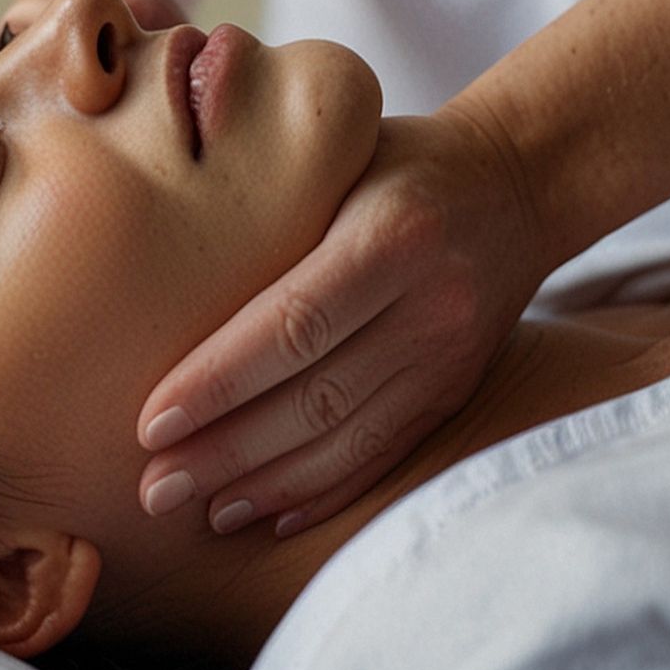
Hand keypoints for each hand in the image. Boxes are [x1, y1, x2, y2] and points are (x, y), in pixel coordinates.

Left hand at [134, 106, 544, 537]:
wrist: (519, 182)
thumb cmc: (396, 162)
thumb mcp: (340, 155)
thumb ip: (268, 203)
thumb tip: (150, 259)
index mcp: (393, 235)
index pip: (292, 325)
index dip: (218, 384)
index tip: (150, 425)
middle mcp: (430, 304)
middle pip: (315, 398)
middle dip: (225, 453)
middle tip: (152, 490)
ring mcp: (449, 357)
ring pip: (348, 440)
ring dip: (266, 486)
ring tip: (199, 510)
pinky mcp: (455, 390)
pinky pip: (384, 454)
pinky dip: (323, 491)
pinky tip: (268, 515)